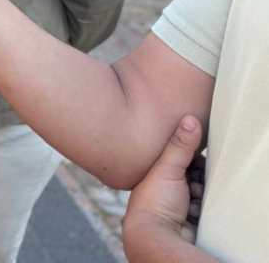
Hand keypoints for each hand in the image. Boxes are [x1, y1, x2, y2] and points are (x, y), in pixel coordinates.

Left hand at [124, 115, 206, 251]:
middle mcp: (161, 188)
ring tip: (190, 199)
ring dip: (200, 195)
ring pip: (200, 192)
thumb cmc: (152, 202)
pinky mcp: (186, 219)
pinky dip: (202, 209)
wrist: (155, 236)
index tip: (193, 162)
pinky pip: (204, 208)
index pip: (180, 158)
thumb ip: (180, 145)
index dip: (191, 159)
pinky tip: (193, 213)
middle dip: (196, 179)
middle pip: (192, 176)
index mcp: (152, 173)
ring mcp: (174, 205)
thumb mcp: (166, 168)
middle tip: (190, 184)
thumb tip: (190, 118)